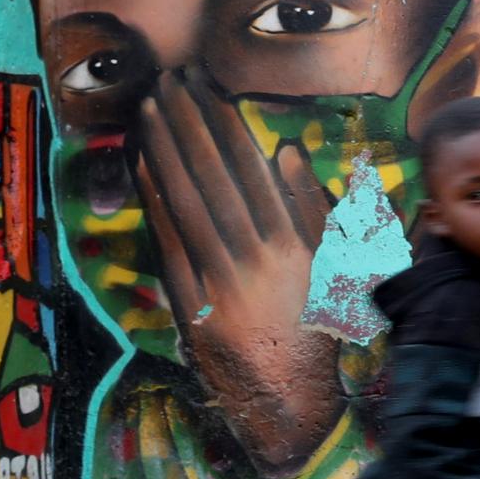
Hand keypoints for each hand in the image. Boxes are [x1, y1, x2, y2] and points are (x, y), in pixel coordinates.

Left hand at [136, 70, 340, 474]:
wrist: (290, 396)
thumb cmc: (319, 326)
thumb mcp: (336, 263)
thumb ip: (314, 206)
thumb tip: (286, 152)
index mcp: (296, 243)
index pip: (252, 168)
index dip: (226, 124)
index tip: (207, 89)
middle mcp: (255, 256)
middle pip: (215, 175)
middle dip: (189, 124)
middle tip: (169, 82)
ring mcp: (218, 279)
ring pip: (188, 201)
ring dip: (165, 150)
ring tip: (149, 110)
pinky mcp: (190, 301)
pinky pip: (169, 240)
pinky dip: (155, 200)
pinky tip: (143, 166)